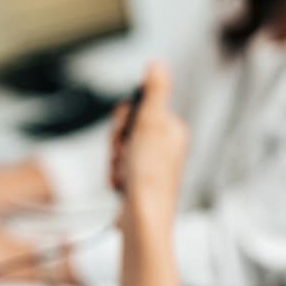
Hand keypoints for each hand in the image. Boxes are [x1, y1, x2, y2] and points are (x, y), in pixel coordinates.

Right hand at [110, 62, 188, 224]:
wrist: (143, 221)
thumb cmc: (150, 177)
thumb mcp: (151, 125)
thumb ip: (154, 92)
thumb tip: (156, 64)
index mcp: (172, 129)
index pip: (137, 109)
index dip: (124, 120)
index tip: (127, 133)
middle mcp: (164, 146)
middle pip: (126, 128)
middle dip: (117, 142)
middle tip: (124, 156)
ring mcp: (151, 165)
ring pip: (118, 149)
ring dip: (114, 161)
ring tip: (124, 175)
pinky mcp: (140, 182)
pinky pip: (117, 168)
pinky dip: (114, 175)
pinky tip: (121, 186)